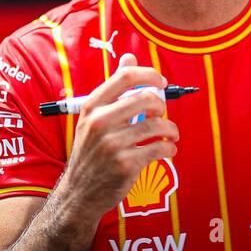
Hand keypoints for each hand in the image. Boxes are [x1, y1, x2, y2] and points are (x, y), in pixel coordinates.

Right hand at [57, 53, 179, 219]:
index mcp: (92, 107)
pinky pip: (160, 149)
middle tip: (162, 115)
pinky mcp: (125, 165)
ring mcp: (112, 144)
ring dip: (171, 130)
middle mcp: (99, 123)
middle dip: (162, 105)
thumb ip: (114, 89)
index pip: (125, 77)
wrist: (79, 193)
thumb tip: (129, 57)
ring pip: (157, 126)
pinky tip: (167, 150)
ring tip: (170, 135)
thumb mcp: (94, 118)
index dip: (149, 75)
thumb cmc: (91, 152)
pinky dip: (170, 149)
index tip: (161, 83)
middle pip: (146, 98)